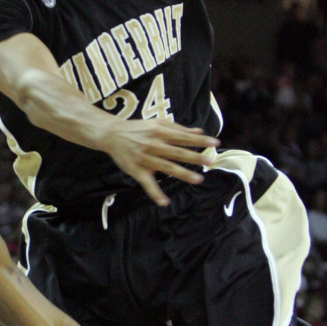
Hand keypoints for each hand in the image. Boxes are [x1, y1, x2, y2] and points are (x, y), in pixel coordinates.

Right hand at [102, 119, 218, 206]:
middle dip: (194, 157)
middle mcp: (154, 145)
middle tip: (210, 161)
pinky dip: (155, 193)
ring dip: (182, 174)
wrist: (112, 134)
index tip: (214, 143)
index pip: (183, 137)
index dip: (199, 140)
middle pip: (177, 152)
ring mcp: (145, 159)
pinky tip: (164, 202)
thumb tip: (199, 132)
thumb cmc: (138, 128)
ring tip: (198, 179)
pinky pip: (147, 183)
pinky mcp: (137, 170)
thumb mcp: (158, 123)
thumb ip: (179, 128)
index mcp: (160, 132)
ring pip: (166, 167)